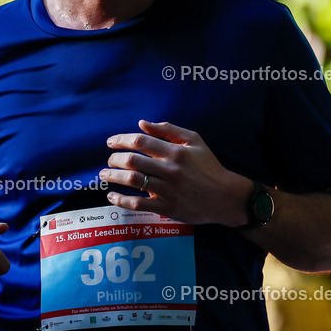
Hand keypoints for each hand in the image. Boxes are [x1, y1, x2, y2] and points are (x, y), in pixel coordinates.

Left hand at [100, 120, 252, 226]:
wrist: (225, 197)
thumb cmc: (209, 167)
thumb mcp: (195, 141)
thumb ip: (169, 130)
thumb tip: (142, 123)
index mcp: (176, 152)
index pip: (141, 141)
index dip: (121, 140)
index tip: (110, 142)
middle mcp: (171, 170)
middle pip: (133, 161)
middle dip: (115, 159)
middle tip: (109, 160)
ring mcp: (169, 190)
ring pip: (133, 181)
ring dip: (114, 177)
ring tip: (104, 175)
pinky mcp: (167, 208)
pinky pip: (138, 204)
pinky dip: (121, 199)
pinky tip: (112, 195)